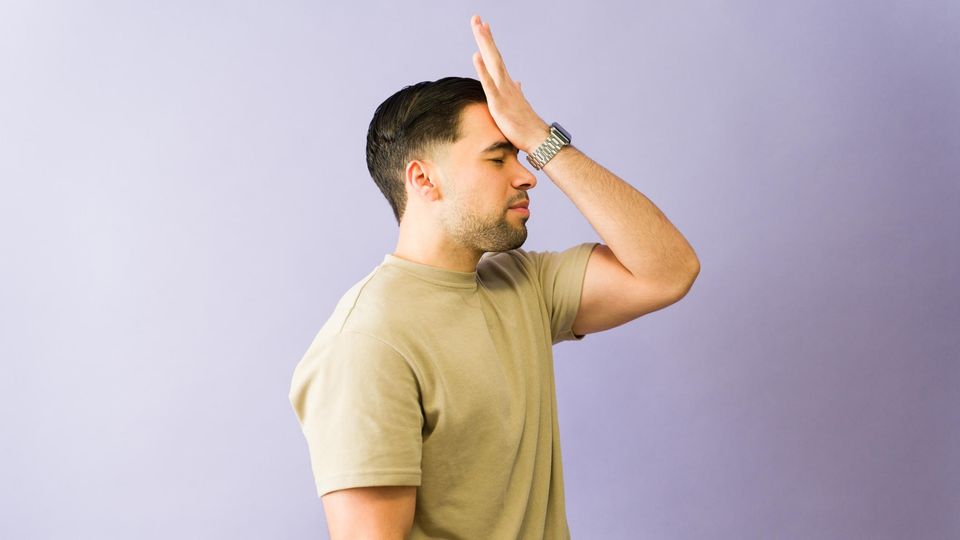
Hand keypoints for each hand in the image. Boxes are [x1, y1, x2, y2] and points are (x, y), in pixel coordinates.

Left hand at [470, 14, 549, 154]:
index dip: (489, 42)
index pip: (496, 58)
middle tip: (476, 17)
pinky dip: (482, 69)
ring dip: (484, 44)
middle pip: (493, 55)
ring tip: (478, 27)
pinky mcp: (499, 103)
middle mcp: (506, 83)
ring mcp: (503, 91)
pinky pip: (489, 84)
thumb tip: (517, 82)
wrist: (538, 138)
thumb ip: (516, 92)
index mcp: (507, 84)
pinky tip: (475, 56)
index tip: (484, 25)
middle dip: (484, 36)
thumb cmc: (526, 125)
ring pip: (492, 63)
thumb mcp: (518, 105)